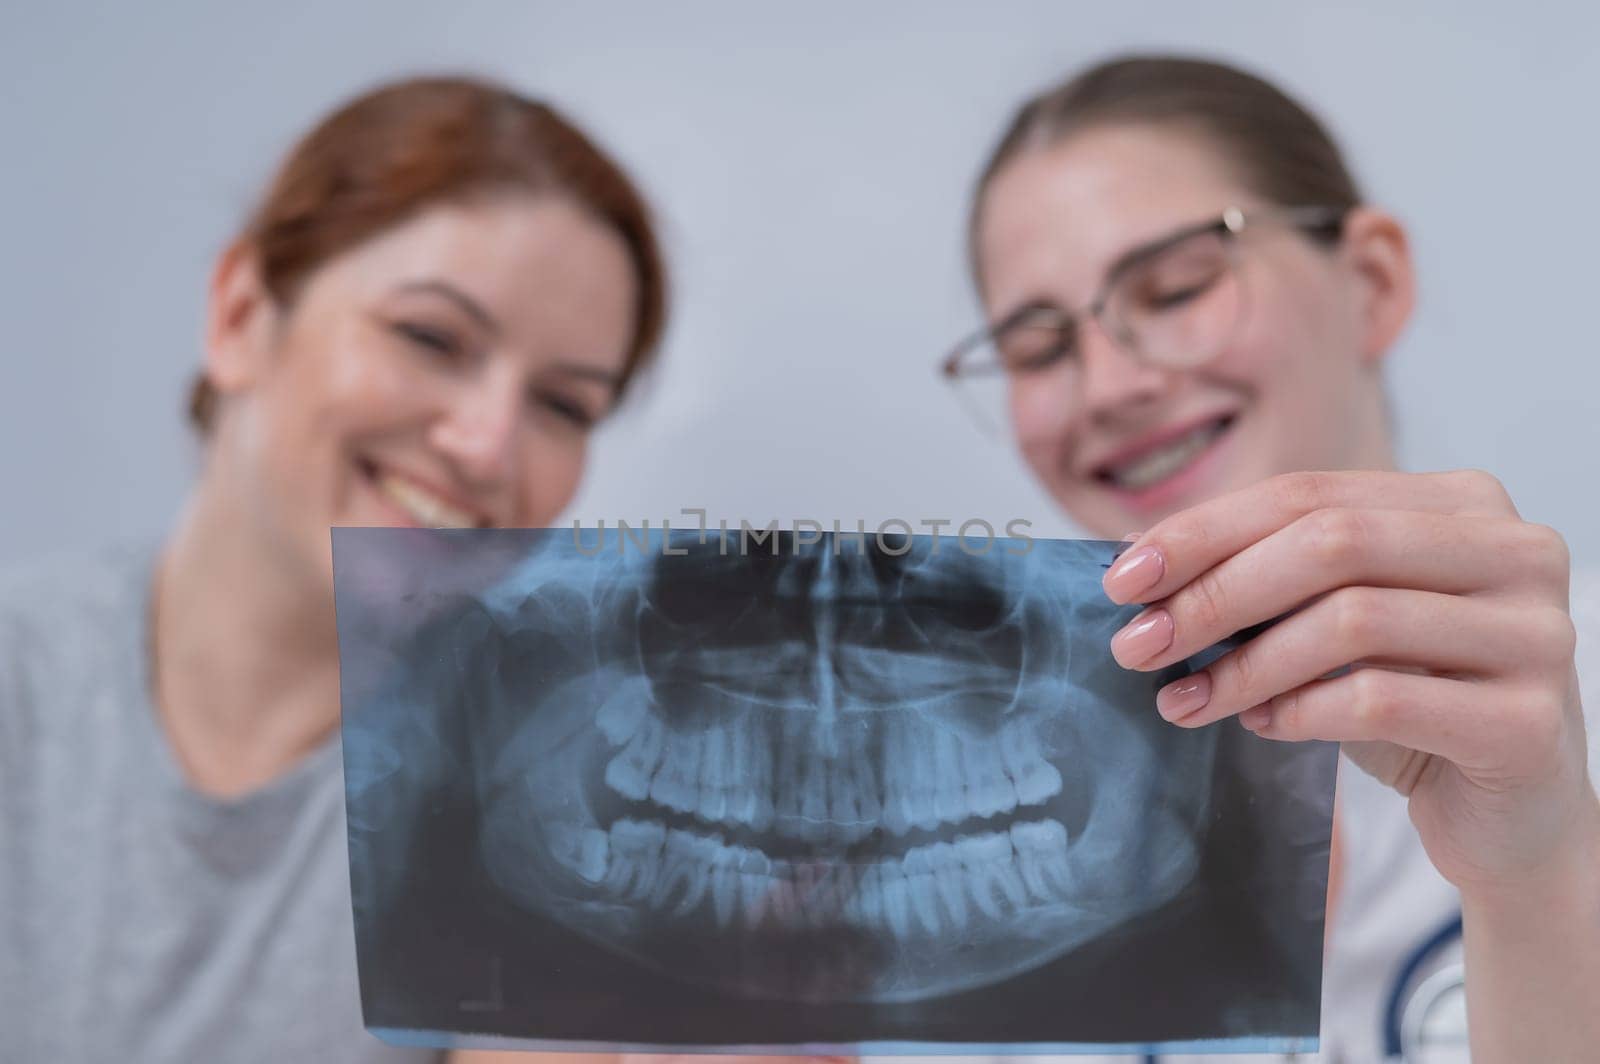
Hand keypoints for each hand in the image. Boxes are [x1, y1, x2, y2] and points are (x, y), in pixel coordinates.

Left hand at [1101, 469, 1597, 897]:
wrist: (1508, 813)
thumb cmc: (1412, 701)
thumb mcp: (1337, 622)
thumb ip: (1267, 579)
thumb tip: (1136, 558)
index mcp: (1464, 503)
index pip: (1308, 493)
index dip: (1204, 531)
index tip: (1122, 580)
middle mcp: (1515, 550)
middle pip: (1329, 544)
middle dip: (1213, 595)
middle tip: (1136, 645)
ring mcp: (1536, 633)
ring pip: (1351, 621)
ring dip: (1244, 665)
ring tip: (1184, 700)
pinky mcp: (1527, 721)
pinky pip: (1380, 699)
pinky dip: (1299, 712)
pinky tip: (1259, 727)